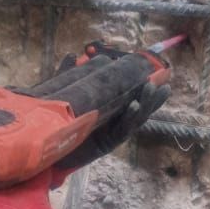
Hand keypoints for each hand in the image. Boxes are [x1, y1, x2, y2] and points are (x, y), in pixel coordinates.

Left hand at [52, 81, 170, 177]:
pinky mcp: (107, 144)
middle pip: (138, 106)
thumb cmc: (58, 126)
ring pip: (135, 117)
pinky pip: (122, 130)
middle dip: (150, 94)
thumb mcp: (63, 97)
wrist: (48, 153)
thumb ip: (68, 77)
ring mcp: (112, 133)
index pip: (129, 95)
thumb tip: (73, 55)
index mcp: (108, 110)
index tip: (154, 70)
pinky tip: (134, 105)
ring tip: (152, 88)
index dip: (142, 84)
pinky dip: (129, 117)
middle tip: (162, 78)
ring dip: (145, 103)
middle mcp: (114, 121)